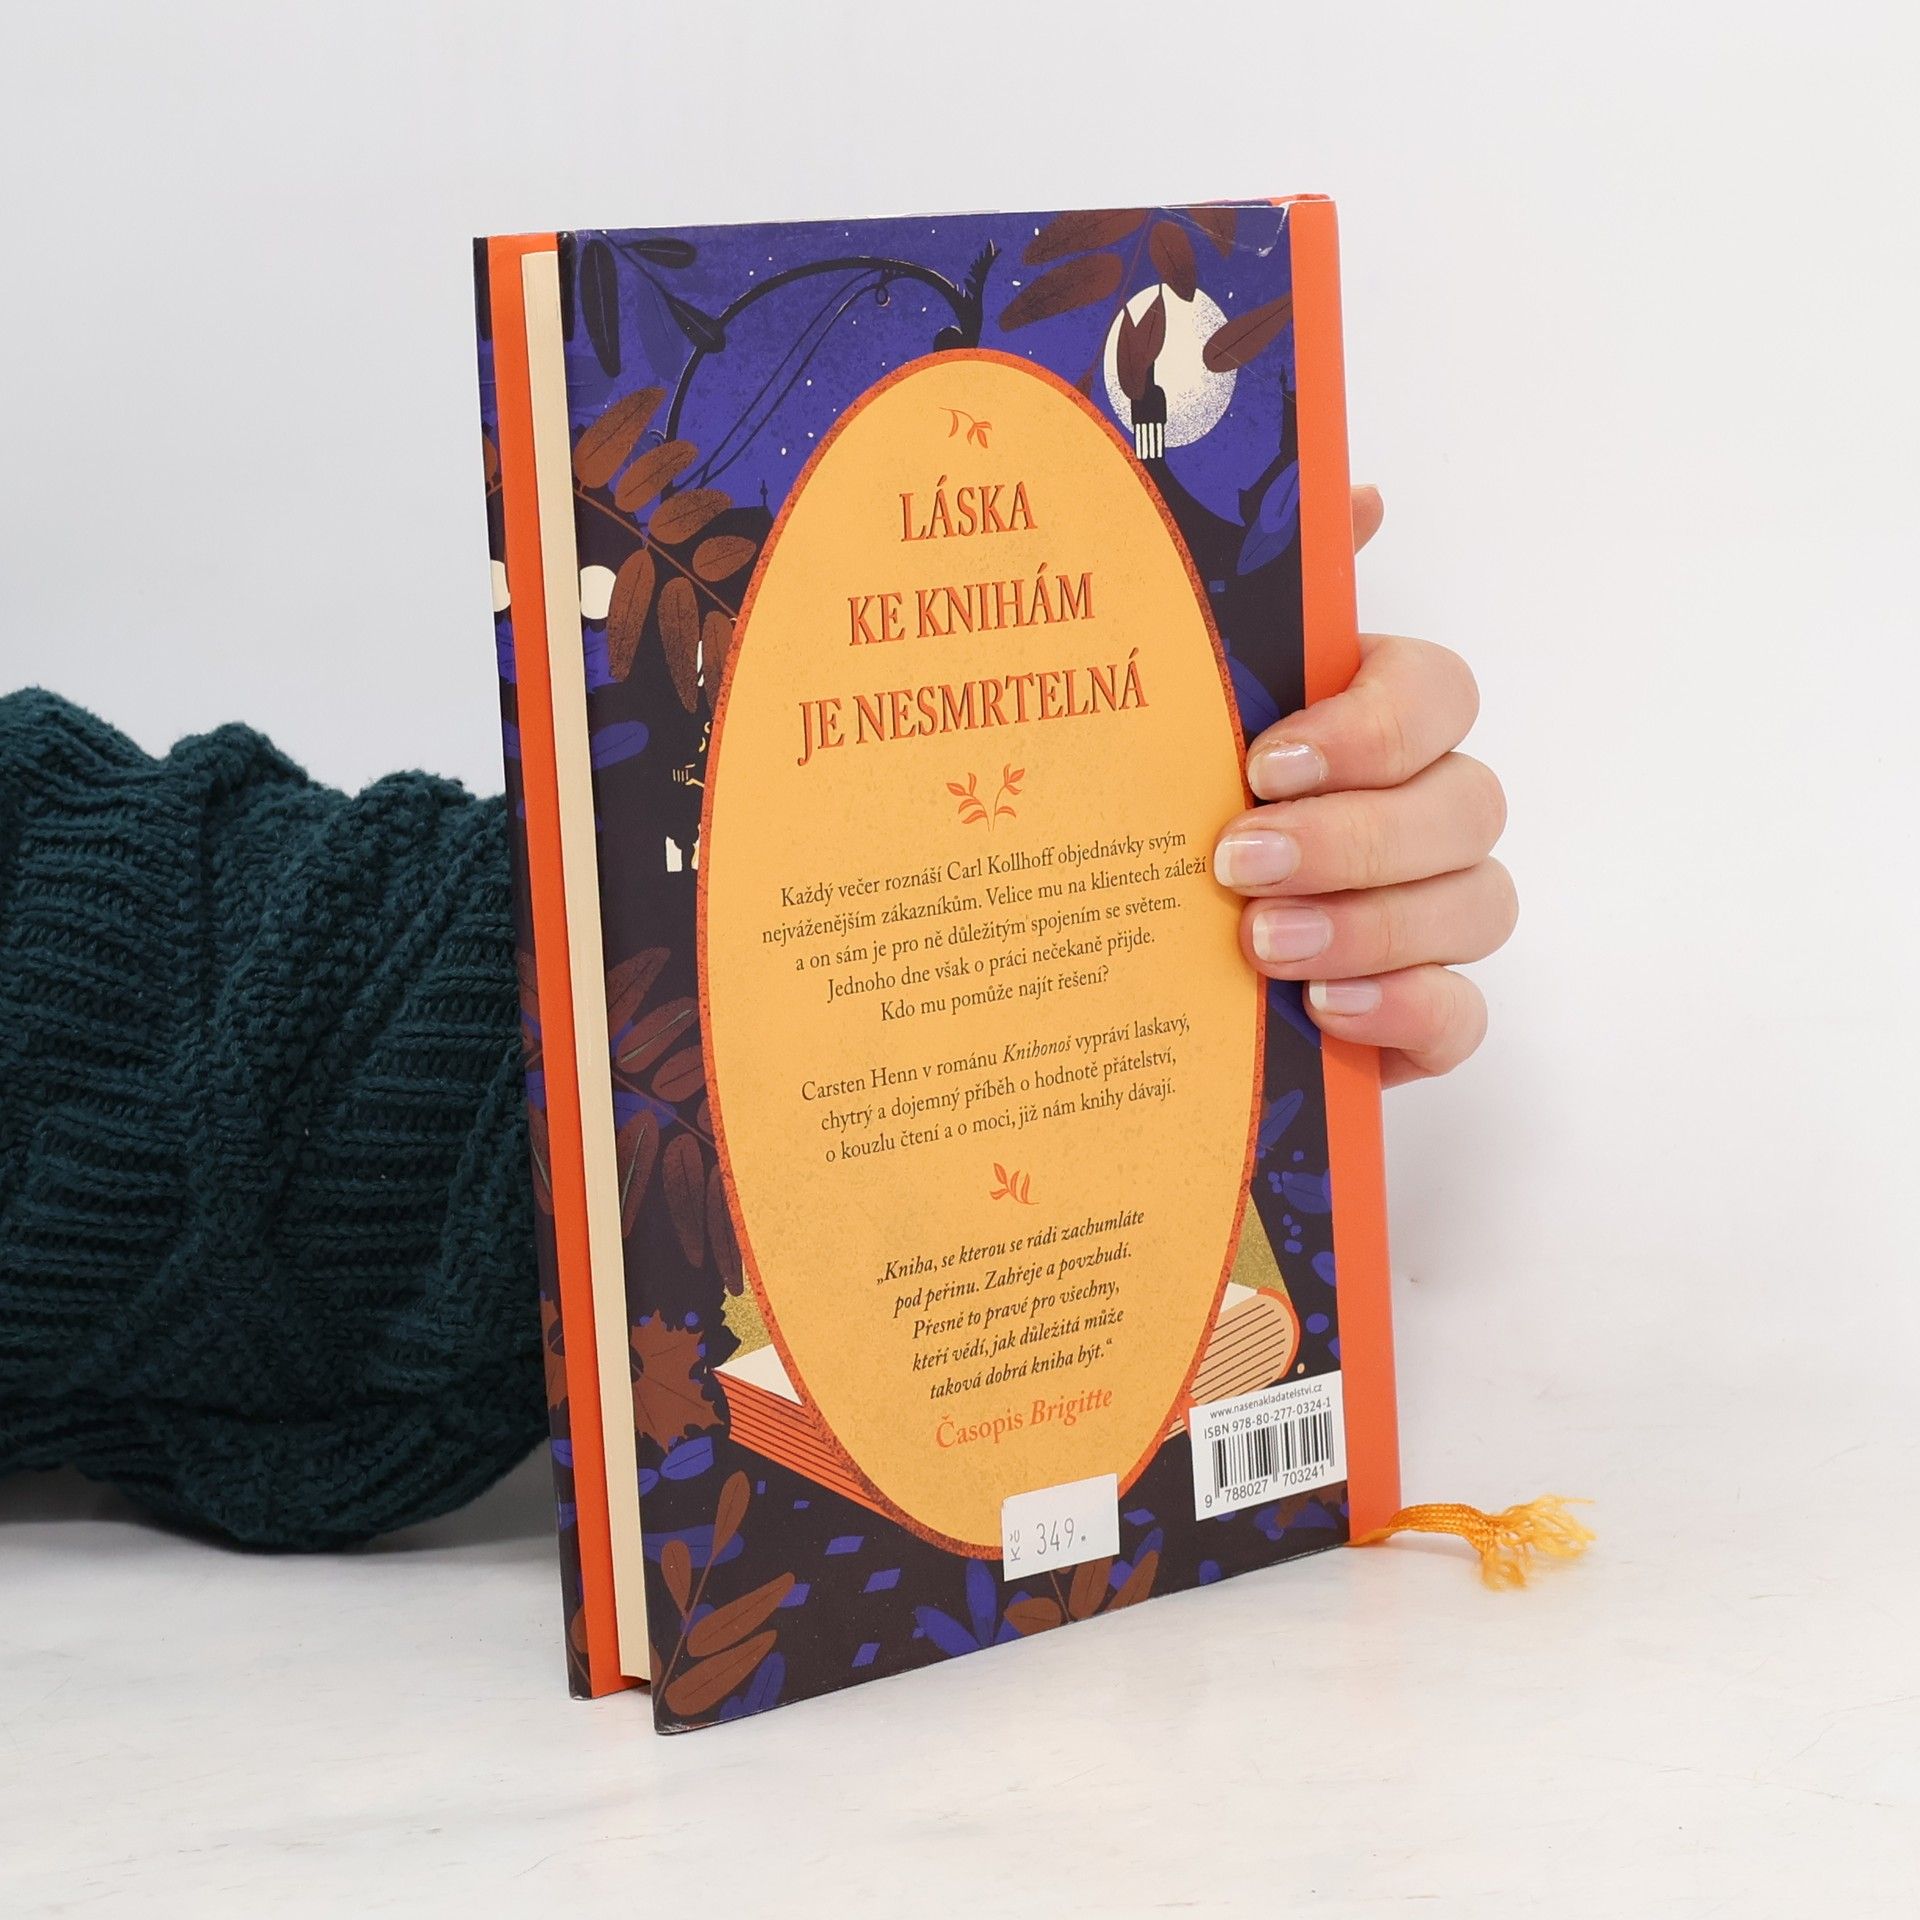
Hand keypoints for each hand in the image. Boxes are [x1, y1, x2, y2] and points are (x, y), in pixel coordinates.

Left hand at [1212, 486, 1514, 1086]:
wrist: (1114, 948)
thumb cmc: (1174, 807)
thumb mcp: (1191, 701)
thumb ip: (1265, 600)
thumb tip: (1356, 494)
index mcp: (1376, 725)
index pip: (1439, 697)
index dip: (1372, 727)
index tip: (1264, 762)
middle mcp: (1424, 814)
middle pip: (1465, 805)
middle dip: (1353, 835)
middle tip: (1236, 862)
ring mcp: (1433, 918)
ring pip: (1477, 904)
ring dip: (1371, 922)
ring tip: (1259, 942)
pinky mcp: (1419, 1015)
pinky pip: (1463, 1016)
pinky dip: (1404, 1009)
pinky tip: (1324, 1006)